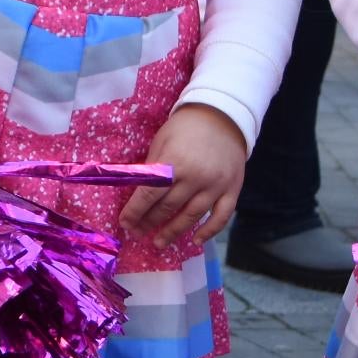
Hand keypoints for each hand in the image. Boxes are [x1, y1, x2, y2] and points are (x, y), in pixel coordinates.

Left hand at [119, 103, 248, 246]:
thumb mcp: (162, 141)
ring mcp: (216, 186)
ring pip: (192, 216)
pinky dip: (209, 231)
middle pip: (168, 208)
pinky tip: (196, 240)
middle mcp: (196, 178)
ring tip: (159, 243)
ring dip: (173, 232)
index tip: (125, 223)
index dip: (135, 212)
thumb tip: (138, 195)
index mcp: (174, 163)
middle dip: (149, 222)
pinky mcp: (232, 189)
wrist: (223, 115)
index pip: (149, 195)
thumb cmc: (185, 127)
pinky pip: (221, 217)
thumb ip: (153, 169)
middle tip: (137, 233)